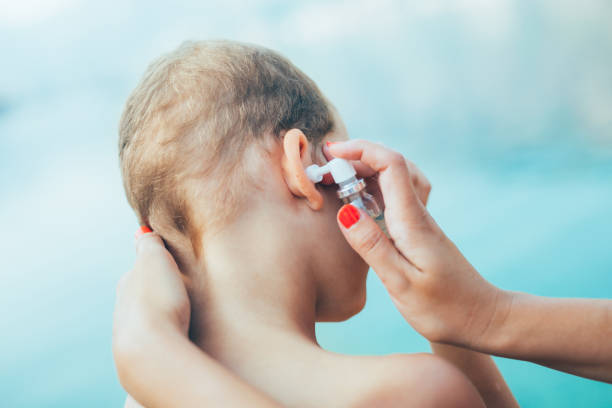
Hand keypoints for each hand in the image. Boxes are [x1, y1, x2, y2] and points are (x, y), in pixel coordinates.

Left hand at [113, 230, 191, 399]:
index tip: (172, 268)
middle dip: (157, 295)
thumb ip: (150, 245)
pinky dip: (165, 339)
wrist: (151, 353)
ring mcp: (129, 336)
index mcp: (126, 284)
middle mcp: (122, 310)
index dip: (157, 267)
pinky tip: (177, 341)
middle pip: (142, 297)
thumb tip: (141, 232)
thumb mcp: (155, 261)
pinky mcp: (141, 359)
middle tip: (181, 294)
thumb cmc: (158, 302)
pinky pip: (156, 343)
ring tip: (182, 319)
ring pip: (146, 322)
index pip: (140, 270)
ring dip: (161, 319)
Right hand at [327, 140, 508, 346]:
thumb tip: (345, 212)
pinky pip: (398, 194)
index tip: (332, 153)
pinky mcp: (420, 231)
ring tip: (341, 177)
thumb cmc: (444, 308)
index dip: (361, 150)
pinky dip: (377, 185)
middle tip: (327, 168)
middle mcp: (419, 214)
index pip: (391, 165)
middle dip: (358, 157)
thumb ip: (372, 246)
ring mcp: (421, 221)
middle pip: (393, 164)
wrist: (482, 318)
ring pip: (397, 176)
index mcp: (413, 222)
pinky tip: (363, 198)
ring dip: (368, 168)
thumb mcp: (401, 283)